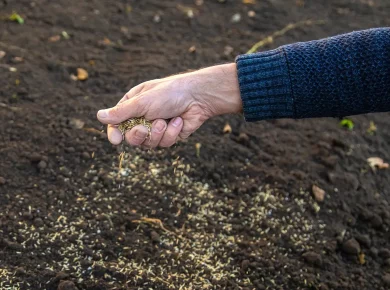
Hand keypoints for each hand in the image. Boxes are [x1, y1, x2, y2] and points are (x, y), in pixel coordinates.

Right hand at [97, 63, 241, 147]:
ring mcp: (156, 127)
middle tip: (145, 127)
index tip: (115, 140)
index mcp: (133, 105)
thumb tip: (99, 117)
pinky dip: (172, 134)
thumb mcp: (143, 102)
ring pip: (148, 144)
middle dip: (139, 135)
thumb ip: (121, 112)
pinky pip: (165, 143)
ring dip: (158, 133)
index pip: (117, 123)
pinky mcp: (170, 135)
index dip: (115, 133)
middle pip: (131, 138)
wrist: (198, 97)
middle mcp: (143, 117)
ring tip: (167, 120)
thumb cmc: (169, 93)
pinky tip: (179, 121)